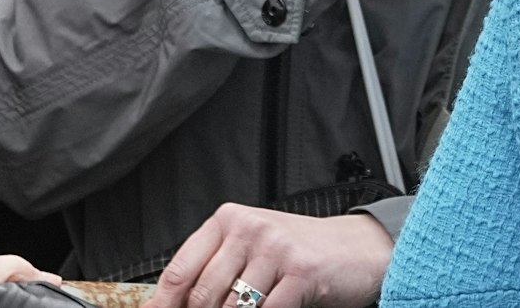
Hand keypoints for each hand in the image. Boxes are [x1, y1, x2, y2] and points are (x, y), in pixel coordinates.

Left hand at [144, 207, 391, 307]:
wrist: (355, 249)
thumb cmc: (299, 251)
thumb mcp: (252, 247)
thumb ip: (215, 268)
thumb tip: (172, 301)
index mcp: (228, 220)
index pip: (181, 268)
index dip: (164, 303)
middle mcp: (249, 228)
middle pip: (203, 293)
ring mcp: (275, 249)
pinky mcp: (301, 272)